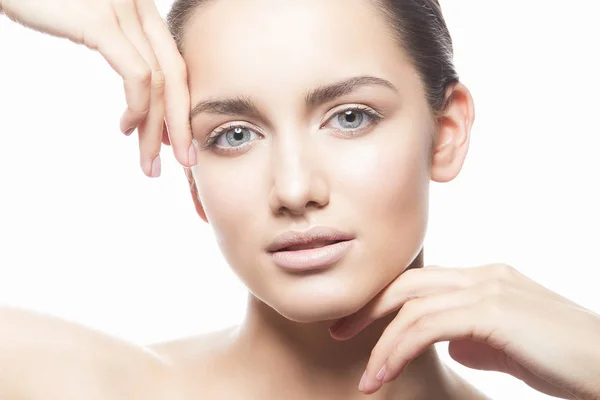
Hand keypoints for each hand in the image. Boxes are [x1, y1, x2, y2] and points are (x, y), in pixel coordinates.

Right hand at [1, 0, 195, 176]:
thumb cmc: (43, 0)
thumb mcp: (91, 22)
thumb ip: (119, 47)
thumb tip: (137, 85)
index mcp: (141, 7)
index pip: (174, 63)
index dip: (179, 105)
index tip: (176, 138)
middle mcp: (140, 5)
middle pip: (176, 75)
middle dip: (181, 124)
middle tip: (185, 160)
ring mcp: (124, 12)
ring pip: (159, 83)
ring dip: (157, 129)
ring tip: (150, 160)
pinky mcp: (102, 22)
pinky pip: (137, 76)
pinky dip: (139, 108)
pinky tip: (128, 127)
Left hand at [329, 263, 599, 399]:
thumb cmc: (565, 362)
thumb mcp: (509, 349)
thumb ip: (477, 339)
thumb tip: (449, 344)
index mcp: (484, 280)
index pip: (421, 282)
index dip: (384, 301)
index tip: (357, 325)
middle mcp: (482, 276)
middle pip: (407, 284)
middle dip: (368, 309)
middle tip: (338, 333)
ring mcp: (488, 289)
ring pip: (413, 307)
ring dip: (381, 344)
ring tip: (367, 380)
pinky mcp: (493, 311)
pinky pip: (428, 325)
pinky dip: (398, 349)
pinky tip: (386, 373)